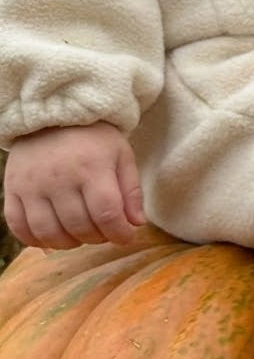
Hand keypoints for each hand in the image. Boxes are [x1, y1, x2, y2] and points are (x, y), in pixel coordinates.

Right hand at [4, 122, 145, 249]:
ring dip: (69, 243)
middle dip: (98, 237)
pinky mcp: (12, 189)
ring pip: (49, 232)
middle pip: (79, 226)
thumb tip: (137, 224)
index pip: (107, 214)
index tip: (126, 237)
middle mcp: (59, 179)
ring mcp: (31, 186)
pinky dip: (35, 240)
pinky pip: (18, 226)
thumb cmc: (94, 138)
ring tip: (81, 235)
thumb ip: (131, 191)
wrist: (53, 115)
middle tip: (104, 231)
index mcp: (92, 168)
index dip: (120, 233)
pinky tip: (52, 238)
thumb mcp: (122, 156)